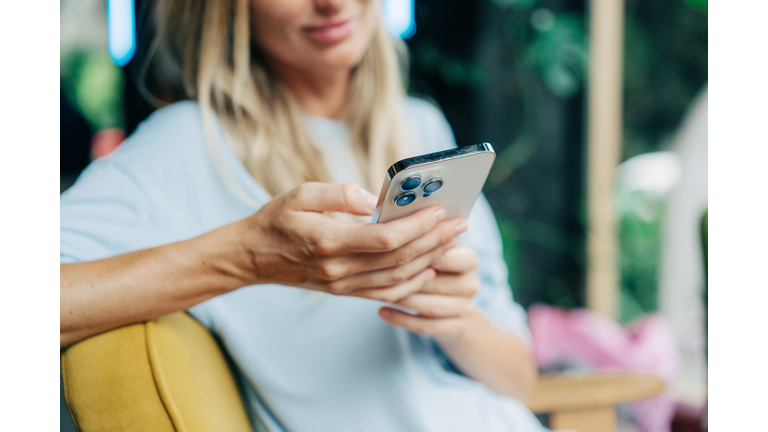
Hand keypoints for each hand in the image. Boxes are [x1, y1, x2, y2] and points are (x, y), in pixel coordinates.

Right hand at [233, 182, 467, 301]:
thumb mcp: (301, 194)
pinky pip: (386, 293)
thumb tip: (376, 200)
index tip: (440, 210)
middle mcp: (339, 269)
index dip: (418, 226)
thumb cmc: (276, 220)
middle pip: (399, 260)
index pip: (385, 239)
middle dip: (435, 240)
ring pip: (397, 279)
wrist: (252, 257)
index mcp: (329, 241)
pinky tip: (428, 269)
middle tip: (460, 223)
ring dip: (429, 260)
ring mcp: (342, 285)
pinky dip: (411, 283)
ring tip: (451, 241)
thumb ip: (340, 194)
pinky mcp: (344, 292)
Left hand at [378, 245, 481, 341]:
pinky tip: (382, 311)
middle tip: (383, 275)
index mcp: (468, 261)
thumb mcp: (436, 253)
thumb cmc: (437, 272)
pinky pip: (427, 326)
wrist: (457, 314)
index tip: (411, 253)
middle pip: (440, 283)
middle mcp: (470, 284)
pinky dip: (402, 319)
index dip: (438, 256)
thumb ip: (425, 241)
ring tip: (380, 294)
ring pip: (432, 306)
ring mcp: (464, 308)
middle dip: (411, 280)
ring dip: (405, 300)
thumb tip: (398, 225)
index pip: (462, 257)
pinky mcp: (454, 329)